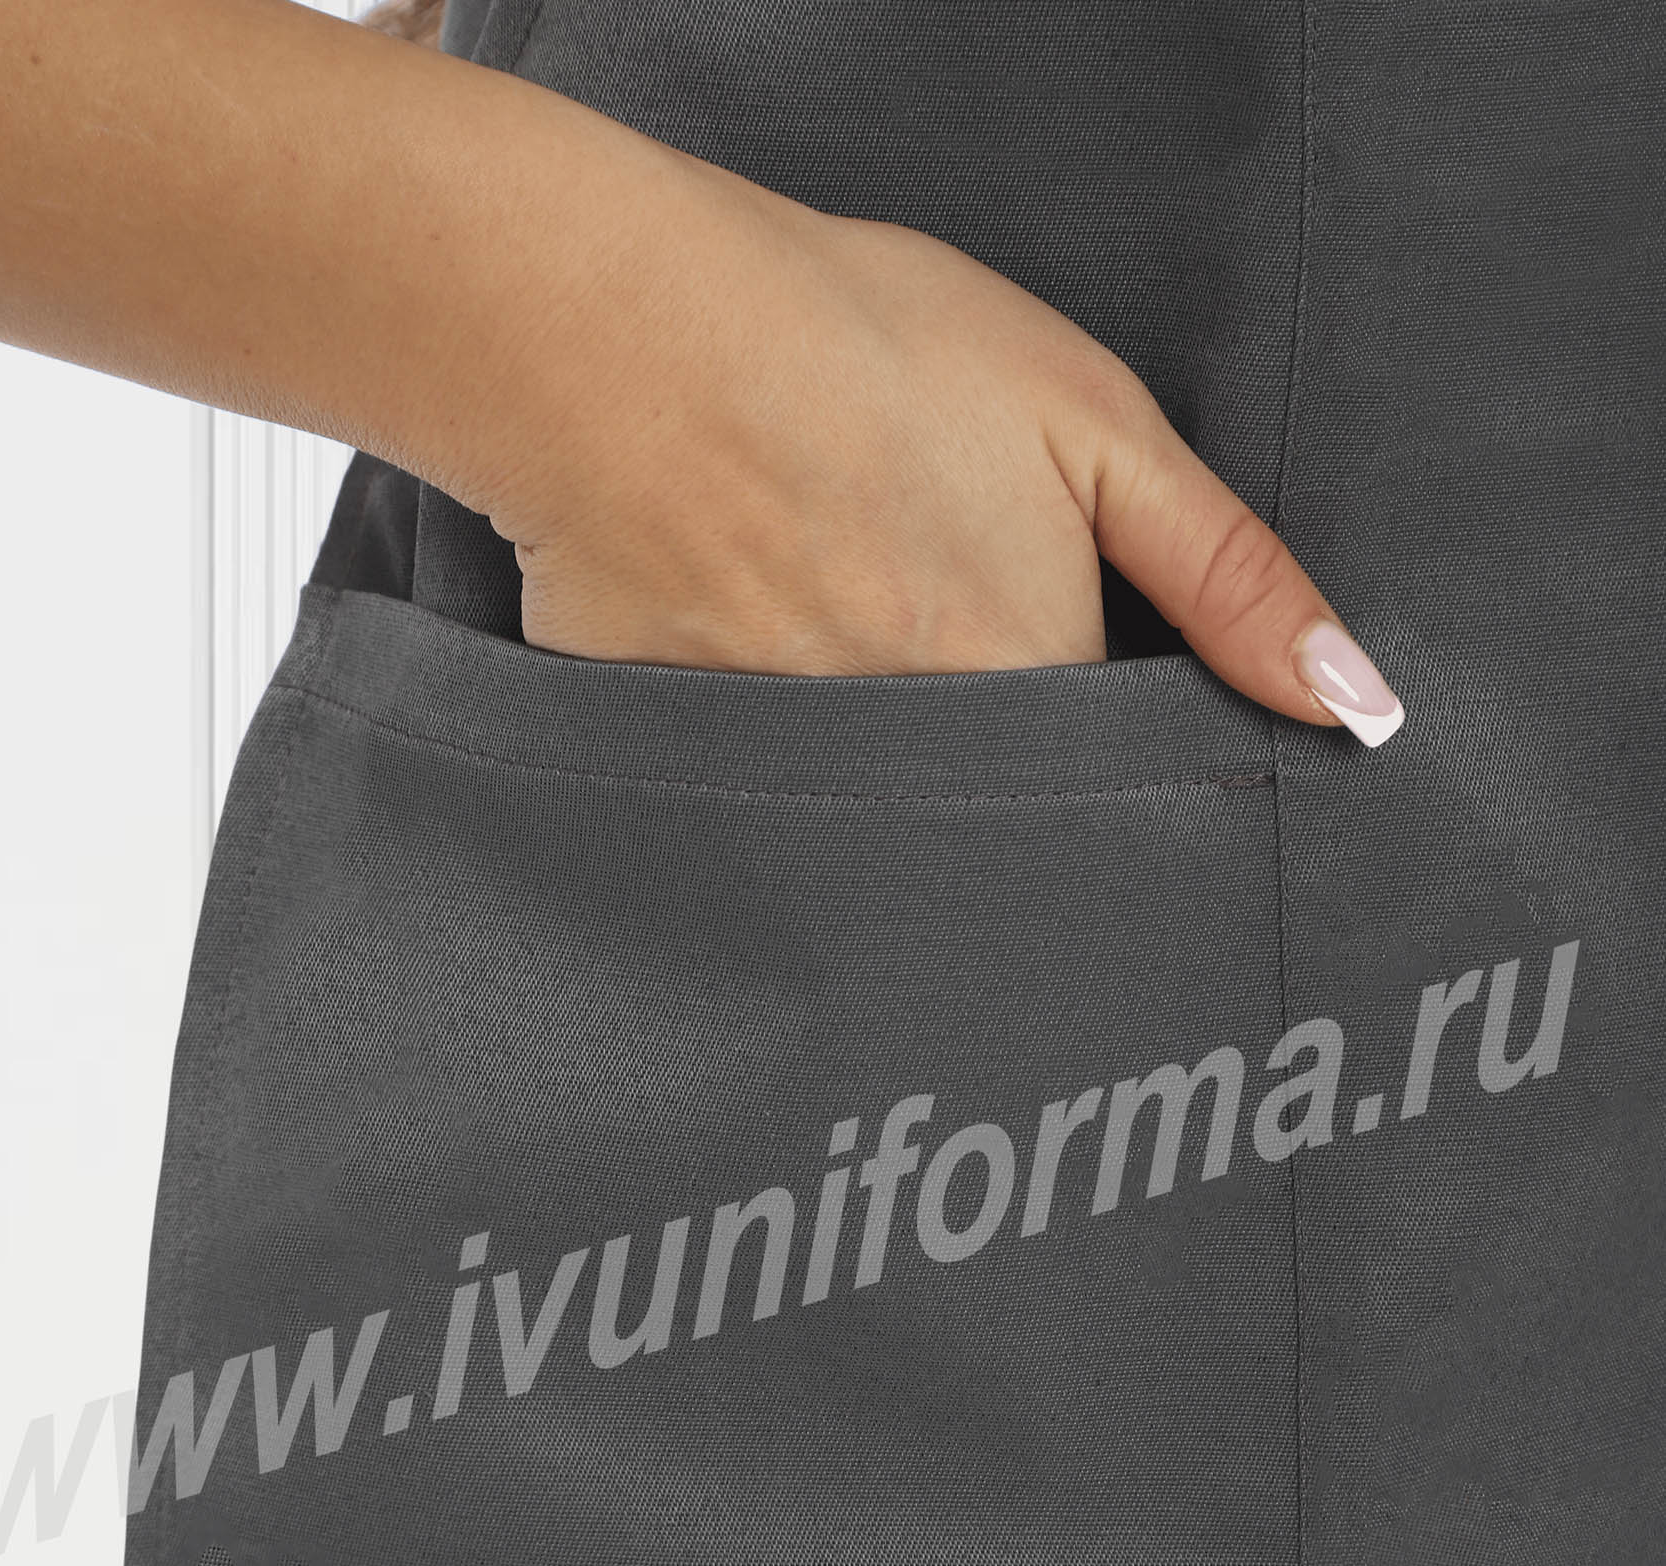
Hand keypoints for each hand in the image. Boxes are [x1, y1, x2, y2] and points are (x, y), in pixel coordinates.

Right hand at [483, 147, 1403, 743]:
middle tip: (912, 607)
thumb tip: (1356, 706)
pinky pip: (749, 803)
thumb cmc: (861, 350)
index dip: (1093, 736)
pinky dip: (752, 740)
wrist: (618, 334)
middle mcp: (921, 777)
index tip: (1061, 674)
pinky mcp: (684, 776)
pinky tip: (728, 635)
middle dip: (982, 755)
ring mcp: (795, 790)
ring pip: (872, 822)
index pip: (1105, 794)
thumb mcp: (1091, 425)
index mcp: (1033, 700)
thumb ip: (1228, 575)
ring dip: (868, 752)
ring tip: (821, 611)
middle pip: (991, 822)